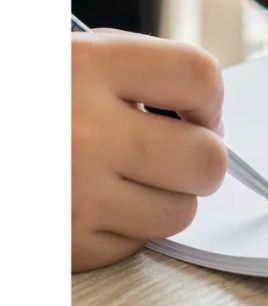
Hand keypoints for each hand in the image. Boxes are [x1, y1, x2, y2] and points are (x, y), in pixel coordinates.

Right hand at [72, 30, 227, 271]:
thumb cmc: (16, 99)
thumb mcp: (66, 59)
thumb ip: (136, 75)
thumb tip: (206, 113)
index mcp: (84, 66)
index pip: (199, 77)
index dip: (210, 98)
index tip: (199, 111)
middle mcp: (81, 132)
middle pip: (207, 159)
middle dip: (200, 158)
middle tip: (177, 151)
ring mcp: (71, 196)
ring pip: (179, 211)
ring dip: (166, 196)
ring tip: (127, 176)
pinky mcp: (60, 247)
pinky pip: (134, 244)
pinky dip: (125, 227)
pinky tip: (93, 202)